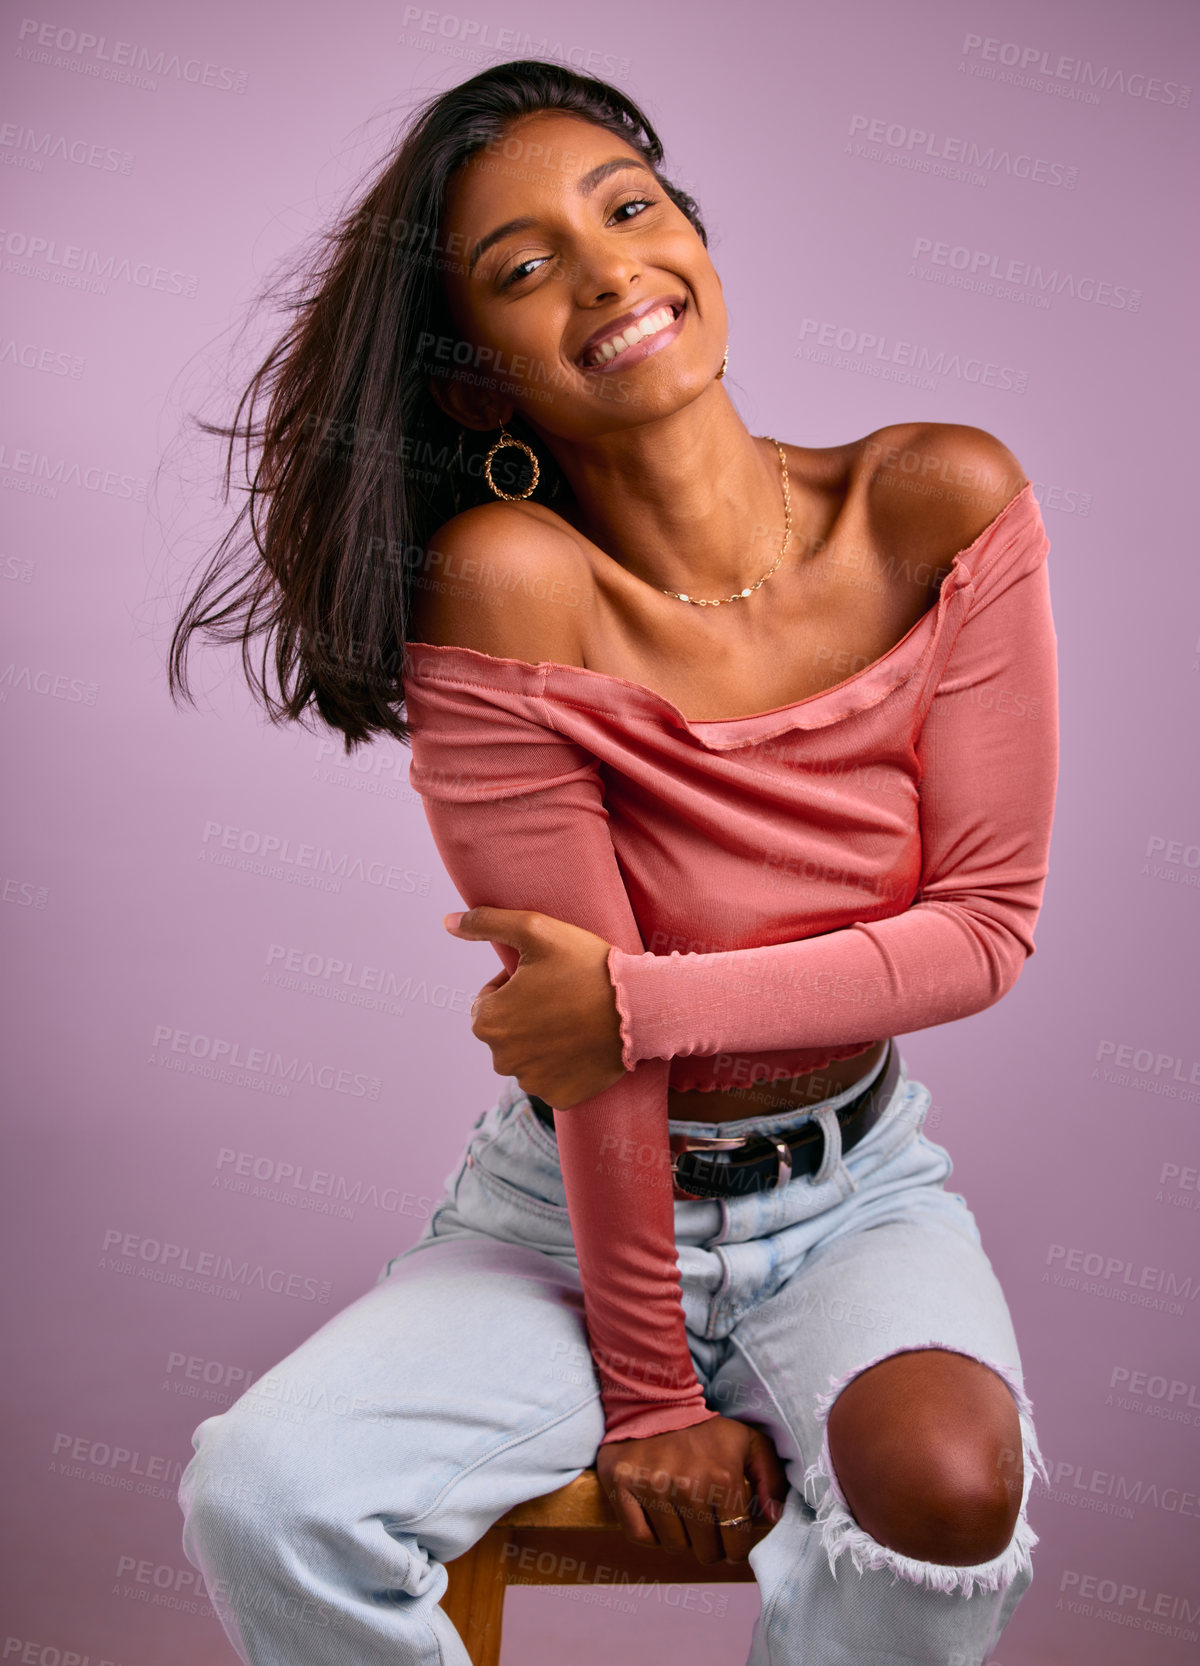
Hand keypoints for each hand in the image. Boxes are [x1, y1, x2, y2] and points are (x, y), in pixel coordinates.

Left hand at [443, 906, 626, 1106]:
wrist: (641, 1007)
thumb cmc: (587, 964)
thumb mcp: (536, 929)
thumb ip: (486, 923)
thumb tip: (448, 922)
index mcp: (487, 1021)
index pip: (489, 1001)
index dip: (515, 985)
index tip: (545, 976)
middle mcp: (502, 1059)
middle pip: (505, 1031)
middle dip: (525, 1014)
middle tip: (562, 995)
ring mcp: (532, 1082)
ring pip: (527, 1056)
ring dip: (542, 1040)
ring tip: (575, 1018)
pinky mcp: (559, 1098)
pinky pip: (551, 1079)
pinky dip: (562, 1065)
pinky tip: (582, 1044)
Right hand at [596, 1416, 788, 1565]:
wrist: (655, 1401)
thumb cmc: (705, 1430)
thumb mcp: (747, 1443)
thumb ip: (771, 1478)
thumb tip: (775, 1517)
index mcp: (722, 1477)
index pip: (736, 1542)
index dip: (735, 1545)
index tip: (729, 1535)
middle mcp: (687, 1485)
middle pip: (705, 1550)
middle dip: (708, 1543)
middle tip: (703, 1522)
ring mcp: (652, 1486)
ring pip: (673, 1545)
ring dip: (679, 1535)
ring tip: (680, 1509)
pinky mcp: (622, 1485)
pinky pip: (640, 1535)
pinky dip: (650, 1532)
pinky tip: (657, 1511)